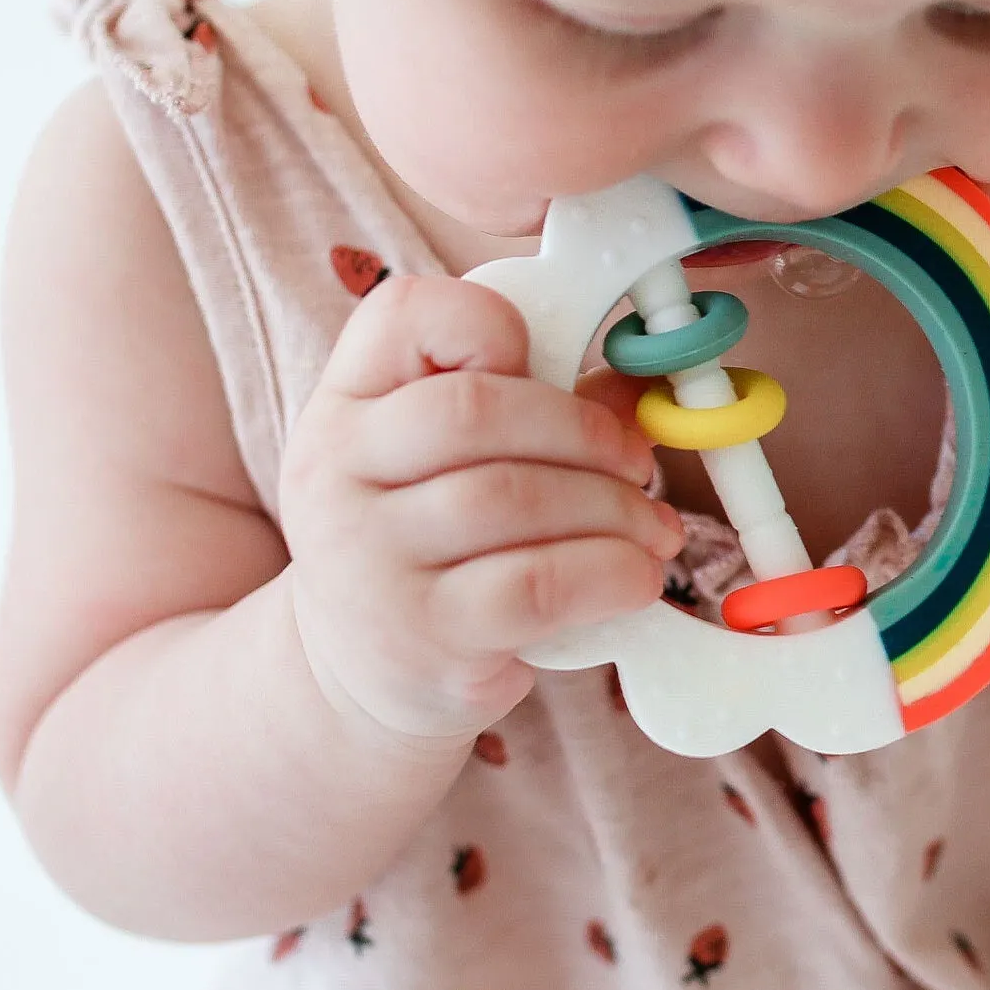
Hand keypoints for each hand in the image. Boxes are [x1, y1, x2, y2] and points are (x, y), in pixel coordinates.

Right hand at [279, 274, 683, 741]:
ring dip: (615, 509)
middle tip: (638, 465)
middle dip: (586, 432)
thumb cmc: (427, 545)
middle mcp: (337, 471)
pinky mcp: (422, 636)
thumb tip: (638, 390)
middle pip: (477, 411)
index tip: (547, 363)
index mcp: (346, 403)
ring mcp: (369, 557)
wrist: (358, 675)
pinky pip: (536, 585)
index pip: (404, 313)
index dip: (491, 323)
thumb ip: (531, 406)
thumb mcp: (445, 463)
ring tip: (652, 530)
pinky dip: (609, 573)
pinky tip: (635, 578)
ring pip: (515, 498)